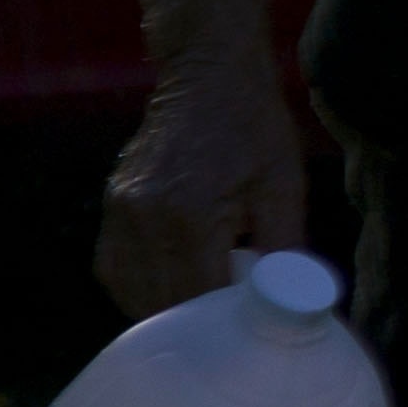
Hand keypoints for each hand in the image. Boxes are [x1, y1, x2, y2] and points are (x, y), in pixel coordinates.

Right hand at [96, 61, 309, 313]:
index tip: (245, 331)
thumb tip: (297, 301)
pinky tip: (171, 286)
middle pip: (157, 301)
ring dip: (160, 309)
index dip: (218, 323)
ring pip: (129, 290)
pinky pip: (113, 267)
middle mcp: (142, 218)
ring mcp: (119, 212)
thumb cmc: (254, 127)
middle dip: (191, 323)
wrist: (208, 76)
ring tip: (200, 309)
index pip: (194, 298)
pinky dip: (138, 286)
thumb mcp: (284, 186)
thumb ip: (286, 247)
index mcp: (188, 216)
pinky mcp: (110, 206)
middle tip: (225, 325)